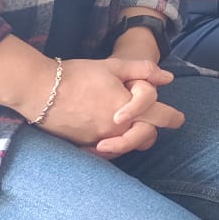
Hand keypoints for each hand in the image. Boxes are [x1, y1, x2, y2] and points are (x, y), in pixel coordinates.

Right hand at [34, 57, 178, 149]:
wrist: (40, 90)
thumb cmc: (77, 75)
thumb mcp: (113, 66)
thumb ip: (144, 71)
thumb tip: (168, 79)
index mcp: (128, 108)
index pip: (160, 118)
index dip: (173, 118)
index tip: (178, 119)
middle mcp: (117, 129)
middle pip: (146, 138)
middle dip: (151, 130)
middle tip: (149, 121)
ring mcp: (99, 140)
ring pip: (127, 147)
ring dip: (131, 138)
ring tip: (126, 124)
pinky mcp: (84, 146)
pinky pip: (106, 153)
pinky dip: (112, 145)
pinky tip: (107, 135)